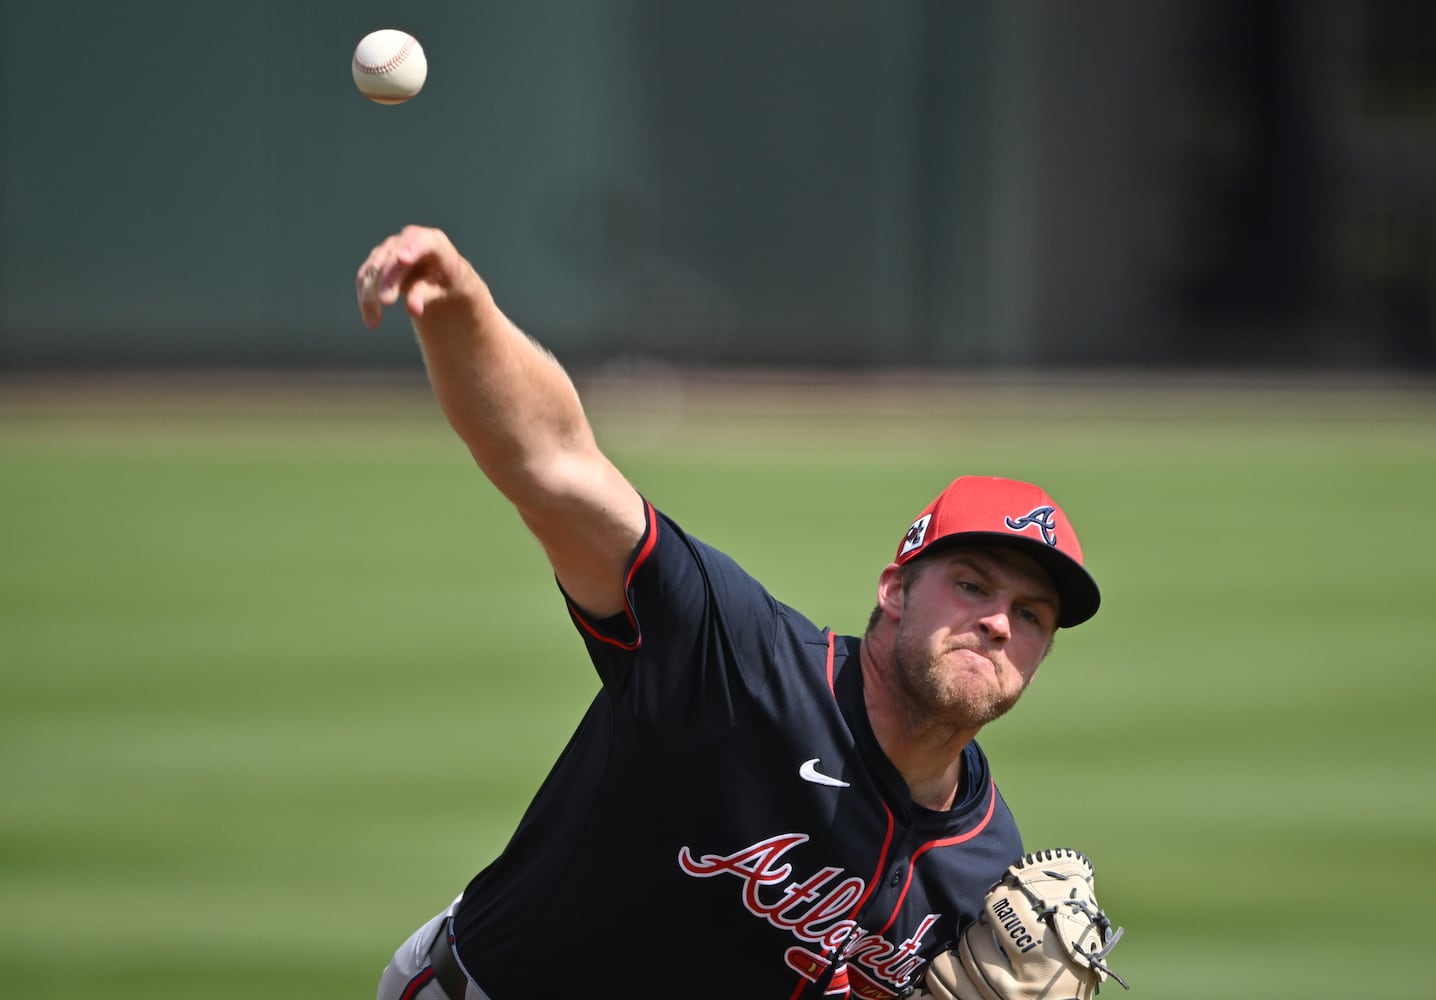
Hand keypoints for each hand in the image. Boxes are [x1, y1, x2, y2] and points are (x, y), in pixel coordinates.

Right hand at [355, 225, 487, 330]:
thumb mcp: (442, 288)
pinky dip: (365, 299)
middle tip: (386, 301)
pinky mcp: (376, 260)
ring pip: (374, 269)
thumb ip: (425, 294)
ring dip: (371, 295)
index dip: (411, 248)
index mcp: (433, 241)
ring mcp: (389, 247)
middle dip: (388, 279)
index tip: (403, 259)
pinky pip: (365, 279)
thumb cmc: (444, 280)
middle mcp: (407, 239)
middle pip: (392, 258)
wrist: (436, 274)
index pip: (422, 241)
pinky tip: (370, 320)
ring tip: (374, 322)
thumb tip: (413, 310)